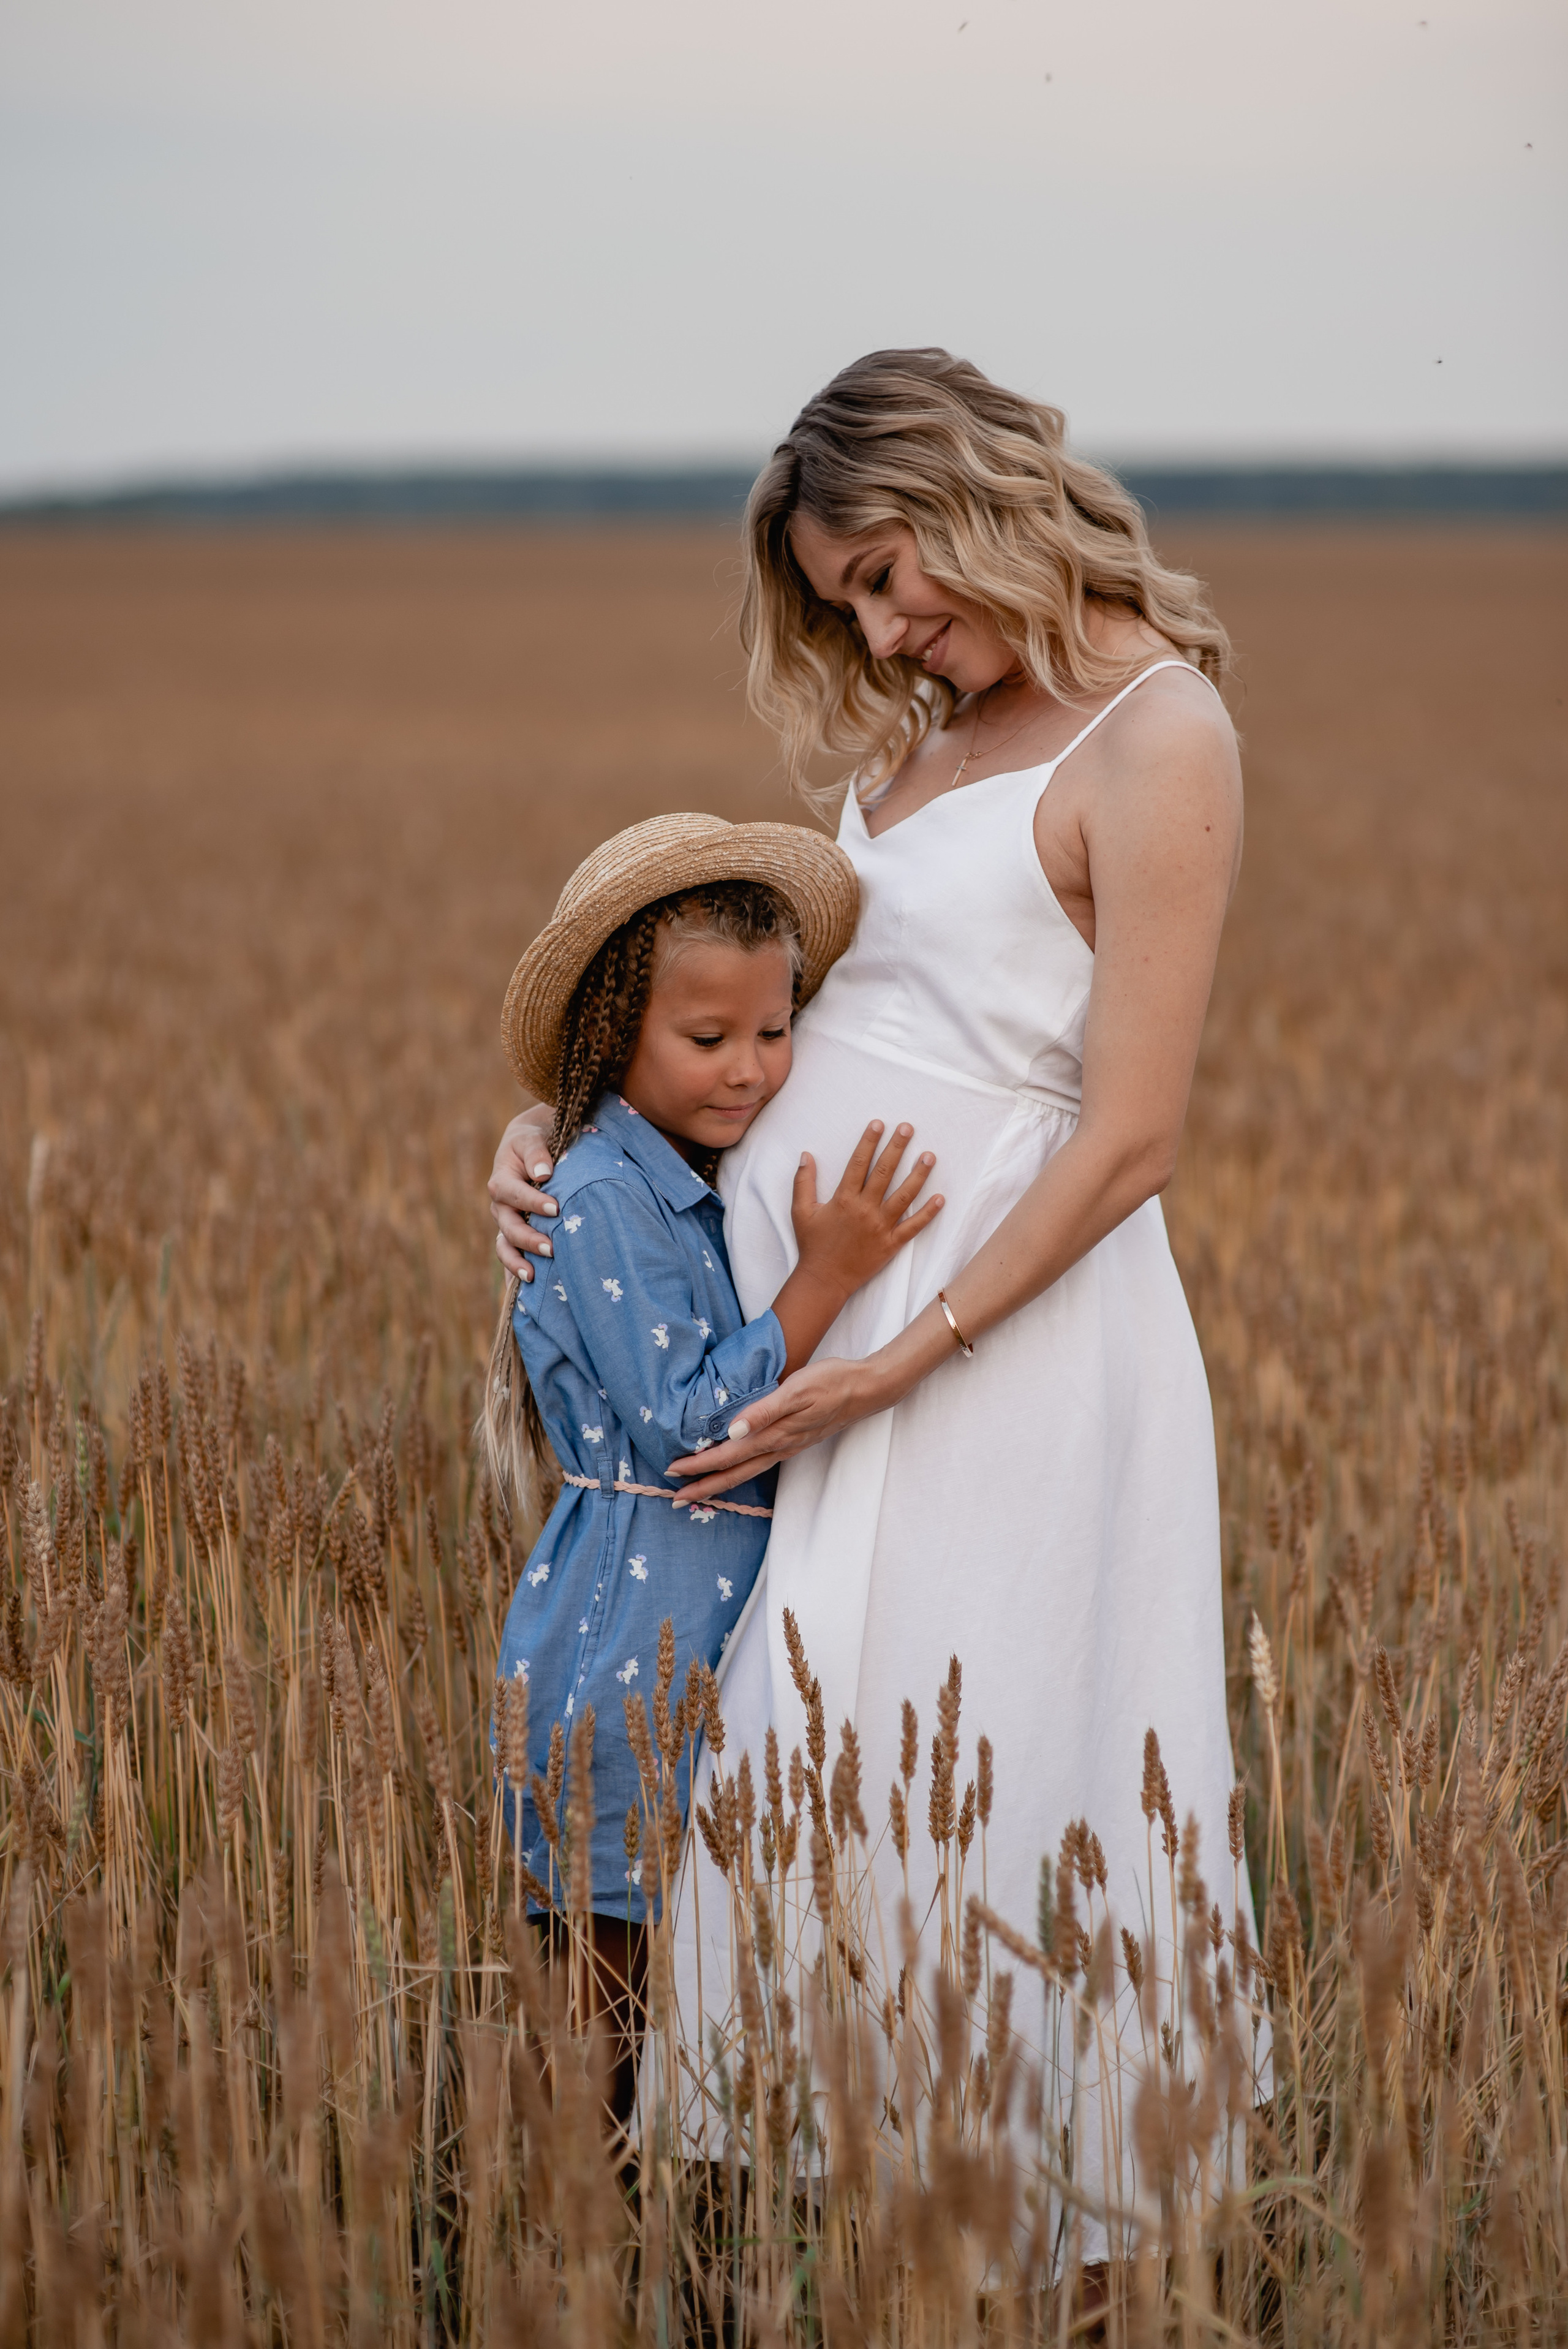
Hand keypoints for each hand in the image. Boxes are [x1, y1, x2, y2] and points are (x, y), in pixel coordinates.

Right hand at [488, 1106, 557, 1279]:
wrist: (529, 1146)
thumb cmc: (534, 1141)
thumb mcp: (532, 1138)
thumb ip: (537, 1153)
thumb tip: (544, 1173)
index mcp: (501, 1180)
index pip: (514, 1194)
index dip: (533, 1202)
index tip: (556, 1208)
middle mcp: (500, 1205)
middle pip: (508, 1226)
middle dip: (529, 1240)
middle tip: (552, 1249)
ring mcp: (505, 1222)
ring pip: (505, 1246)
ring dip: (517, 1262)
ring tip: (533, 1277)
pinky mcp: (513, 1234)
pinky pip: (510, 1256)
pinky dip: (513, 1273)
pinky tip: (526, 1293)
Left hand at [668, 1355, 889, 1501]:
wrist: (866, 1389)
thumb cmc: (831, 1383)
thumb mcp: (796, 1390)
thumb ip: (763, 1411)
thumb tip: (731, 1433)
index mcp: (774, 1436)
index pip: (727, 1456)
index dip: (698, 1466)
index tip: (672, 1471)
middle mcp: (779, 1447)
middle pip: (734, 1474)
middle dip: (703, 1487)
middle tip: (675, 1500)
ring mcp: (788, 1447)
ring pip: (747, 1472)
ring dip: (720, 1483)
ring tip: (698, 1491)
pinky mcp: (795, 1441)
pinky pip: (760, 1463)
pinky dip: (740, 1471)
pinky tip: (735, 1467)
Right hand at [790, 1121, 943, 1305]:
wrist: (824, 1280)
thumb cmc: (812, 1245)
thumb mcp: (801, 1211)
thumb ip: (803, 1182)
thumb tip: (806, 1155)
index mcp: (844, 1199)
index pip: (858, 1163)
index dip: (869, 1142)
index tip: (878, 1124)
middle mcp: (865, 1209)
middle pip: (884, 1172)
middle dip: (897, 1148)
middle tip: (908, 1128)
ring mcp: (881, 1227)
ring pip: (904, 1196)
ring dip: (918, 1175)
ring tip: (930, 1156)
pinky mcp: (891, 1244)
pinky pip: (913, 1226)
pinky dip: (928, 1213)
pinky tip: (940, 1198)